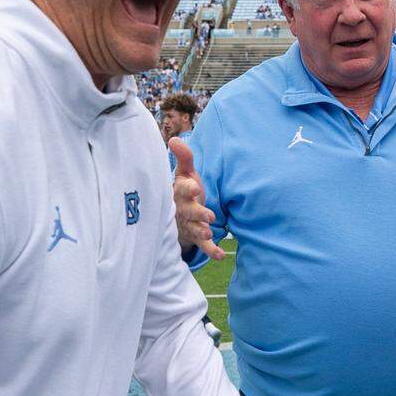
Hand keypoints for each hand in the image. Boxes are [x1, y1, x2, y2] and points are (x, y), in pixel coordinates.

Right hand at [169, 137, 224, 260]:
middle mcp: (183, 210)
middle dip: (198, 213)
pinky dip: (211, 251)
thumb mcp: (185, 173)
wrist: (178, 215)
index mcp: (180, 192)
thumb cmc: (184, 191)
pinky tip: (221, 255)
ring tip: (209, 234)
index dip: (188, 188)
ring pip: (194, 229)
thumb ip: (184, 157)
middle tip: (208, 215)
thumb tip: (174, 140)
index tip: (194, 186)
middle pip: (189, 212)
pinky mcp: (196, 237)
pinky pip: (203, 246)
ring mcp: (190, 224)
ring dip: (201, 232)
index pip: (183, 189)